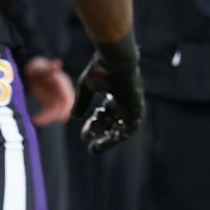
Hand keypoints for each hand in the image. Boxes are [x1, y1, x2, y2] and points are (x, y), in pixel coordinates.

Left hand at [23, 56, 75, 127]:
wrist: (34, 70)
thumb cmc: (39, 67)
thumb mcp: (42, 67)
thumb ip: (50, 68)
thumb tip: (57, 63)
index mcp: (63, 84)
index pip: (68, 98)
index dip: (67, 107)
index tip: (62, 116)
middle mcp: (62, 92)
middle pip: (63, 107)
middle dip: (55, 115)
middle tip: (42, 121)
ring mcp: (56, 98)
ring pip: (56, 111)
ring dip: (48, 118)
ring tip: (36, 121)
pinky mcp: (49, 102)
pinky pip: (48, 111)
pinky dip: (43, 117)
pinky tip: (35, 120)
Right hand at [74, 33, 143, 152]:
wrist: (115, 62)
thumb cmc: (101, 70)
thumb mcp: (86, 88)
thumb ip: (82, 103)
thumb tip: (74, 117)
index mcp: (116, 95)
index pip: (107, 115)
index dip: (95, 125)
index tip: (85, 133)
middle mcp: (125, 103)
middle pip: (114, 124)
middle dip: (101, 135)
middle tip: (90, 144)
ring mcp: (132, 108)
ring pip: (121, 131)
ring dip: (107, 140)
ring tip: (94, 147)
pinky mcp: (135, 112)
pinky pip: (127, 132)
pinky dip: (115, 139)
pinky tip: (101, 142)